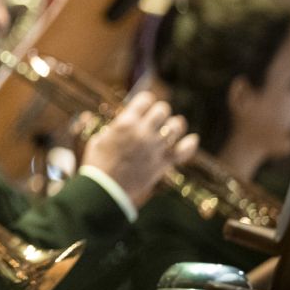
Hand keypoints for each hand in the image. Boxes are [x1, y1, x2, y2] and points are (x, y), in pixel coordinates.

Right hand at [80, 90, 199, 207]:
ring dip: (173, 124)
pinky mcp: (163, 163)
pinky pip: (184, 150)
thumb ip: (112, 128)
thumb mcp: (98, 139)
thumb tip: (119, 123)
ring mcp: (155, 147)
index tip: (143, 104)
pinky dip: (190, 144)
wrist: (106, 190)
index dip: (144, 100)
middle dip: (158, 111)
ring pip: (176, 126)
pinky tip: (192, 139)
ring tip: (169, 127)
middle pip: (162, 110)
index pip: (145, 99)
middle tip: (154, 117)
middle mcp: (143, 132)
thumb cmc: (97, 164)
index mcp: (125, 123)